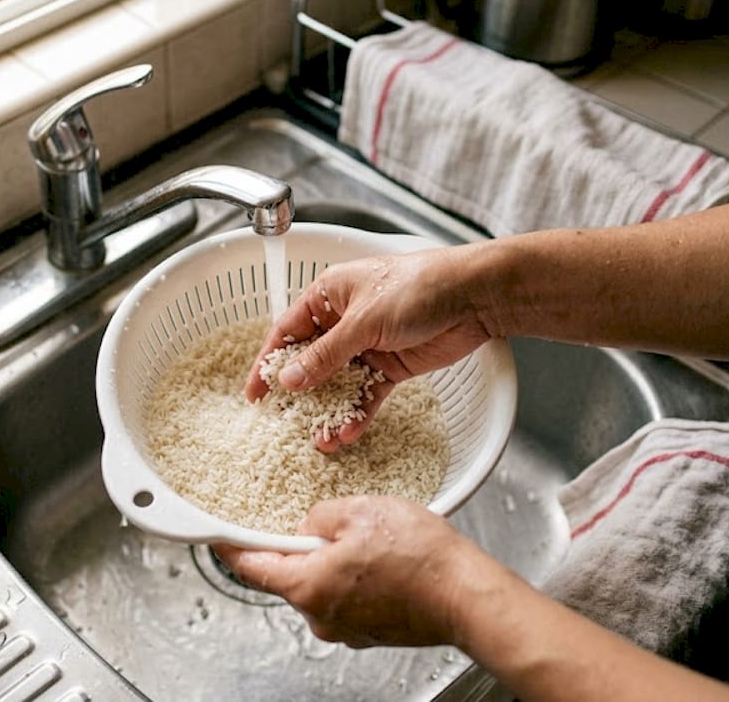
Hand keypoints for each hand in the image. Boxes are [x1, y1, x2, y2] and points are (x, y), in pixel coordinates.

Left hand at [214, 495, 487, 647]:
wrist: (468, 597)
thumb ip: (320, 514)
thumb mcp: (361, 511)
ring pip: (322, 584)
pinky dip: (357, 577)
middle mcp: (319, 616)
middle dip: (302, 545)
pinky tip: (384, 560)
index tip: (218, 533)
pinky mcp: (370, 631)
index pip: (251, 567)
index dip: (232, 545)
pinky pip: (348, 597)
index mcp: (306, 586)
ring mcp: (346, 629)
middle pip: (289, 575)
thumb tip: (310, 522)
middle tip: (329, 521)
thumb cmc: (421, 558)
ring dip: (334, 560)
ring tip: (370, 540)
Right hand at [243, 247, 494, 450]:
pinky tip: (348, 433)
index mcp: (328, 295)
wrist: (473, 297)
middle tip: (283, 423)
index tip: (254, 393)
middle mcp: (344, 320)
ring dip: (329, 410)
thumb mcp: (363, 321)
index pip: (287, 332)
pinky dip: (358, 412)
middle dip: (298, 394)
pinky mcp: (391, 366)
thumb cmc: (417, 288)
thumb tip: (290, 379)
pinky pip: (366, 394)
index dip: (268, 363)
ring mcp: (368, 345)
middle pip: (310, 361)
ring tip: (320, 439)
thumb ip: (325, 354)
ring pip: (338, 383)